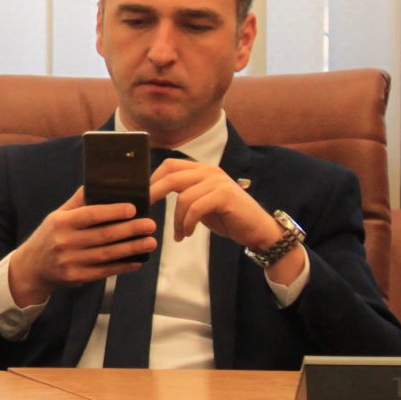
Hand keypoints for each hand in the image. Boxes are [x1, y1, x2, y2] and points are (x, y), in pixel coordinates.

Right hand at [5, 187, 157, 307]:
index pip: (91, 214)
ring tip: (150, 242)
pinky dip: (122, 266)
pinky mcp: (76, 277)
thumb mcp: (57, 216)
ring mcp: (70, 261)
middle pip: (103, 235)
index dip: (113, 211)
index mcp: (61, 222)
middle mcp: (64, 241)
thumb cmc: (50, 236)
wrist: (32, 267)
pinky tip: (137, 260)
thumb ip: (78, 202)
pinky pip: (104, 271)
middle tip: (150, 224)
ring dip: (131, 248)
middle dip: (130, 230)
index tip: (133, 208)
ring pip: (107, 254)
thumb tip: (99, 182)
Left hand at [152, 159, 305, 281]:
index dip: (153, 178)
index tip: (143, 194)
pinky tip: (187, 234)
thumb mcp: (201, 202)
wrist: (258, 230)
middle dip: (154, 193)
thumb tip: (153, 193)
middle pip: (172, 176)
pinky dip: (187, 223)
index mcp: (202, 169)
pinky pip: (195, 208)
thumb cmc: (228, 217)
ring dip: (176, 220)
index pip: (170, 165)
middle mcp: (209, 171)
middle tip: (145, 209)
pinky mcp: (224, 195)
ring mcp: (218, 182)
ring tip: (179, 234)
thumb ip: (184, 193)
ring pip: (183, 197)